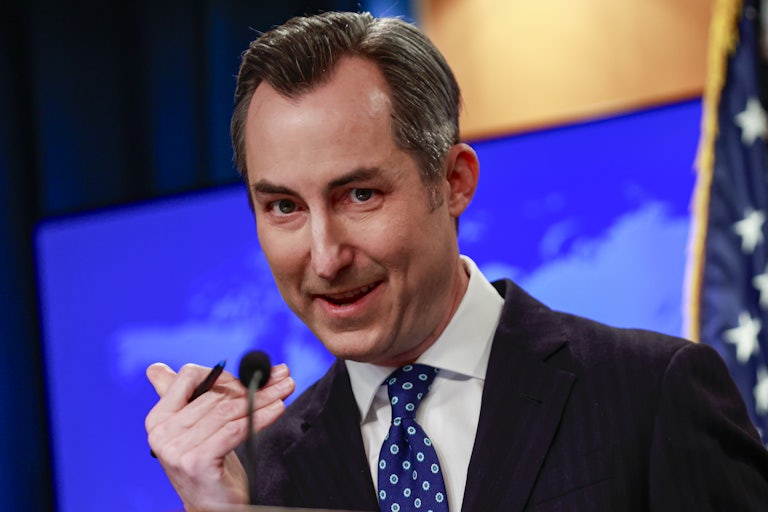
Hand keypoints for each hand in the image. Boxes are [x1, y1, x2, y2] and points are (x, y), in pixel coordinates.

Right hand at [145, 362, 294, 508]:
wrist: (213, 508)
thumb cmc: (209, 465)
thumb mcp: (196, 428)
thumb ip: (186, 398)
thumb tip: (158, 367)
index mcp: (158, 419)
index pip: (189, 378)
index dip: (224, 374)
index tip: (252, 374)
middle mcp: (161, 434)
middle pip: (216, 395)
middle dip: (254, 384)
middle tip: (282, 376)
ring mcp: (177, 450)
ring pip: (229, 411)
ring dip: (264, 397)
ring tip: (286, 388)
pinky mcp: (197, 462)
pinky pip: (235, 430)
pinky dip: (260, 417)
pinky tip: (278, 409)